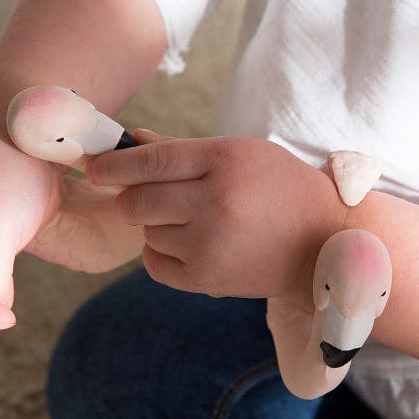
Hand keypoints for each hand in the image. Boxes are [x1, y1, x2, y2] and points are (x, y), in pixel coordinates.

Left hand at [86, 133, 347, 303]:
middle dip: (131, 197)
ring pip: (146, 232)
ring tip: (189, 221)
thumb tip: (134, 140)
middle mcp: (214, 202)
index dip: (114, 165)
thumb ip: (184, 149)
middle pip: (138, 201)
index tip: (96, 168)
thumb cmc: (281, 188)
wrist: (323, 241)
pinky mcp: (208, 278)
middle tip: (144, 196)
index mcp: (224, 161)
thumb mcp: (241, 154)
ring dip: (156, 225)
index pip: (150, 160)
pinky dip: (160, 253)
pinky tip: (184, 244)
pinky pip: (155, 264)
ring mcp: (210, 244)